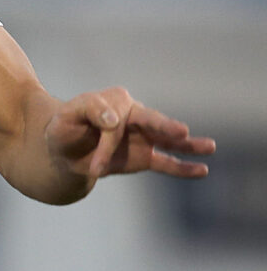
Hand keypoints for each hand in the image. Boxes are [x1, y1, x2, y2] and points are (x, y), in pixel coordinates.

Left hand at [45, 88, 212, 190]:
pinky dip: (183, 168)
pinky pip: (166, 163)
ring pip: (167, 140)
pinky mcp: (144, 157)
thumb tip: (114, 119)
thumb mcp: (65, 118)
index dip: (105, 144)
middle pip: (152, 121)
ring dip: (187, 144)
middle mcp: (134, 116)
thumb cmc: (63, 129)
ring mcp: (143, 137)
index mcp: (115, 100)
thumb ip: (88, 110)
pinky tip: (202, 170)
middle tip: (180, 132)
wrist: (61, 152)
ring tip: (210, 147)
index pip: (117, 120)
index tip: (94, 169)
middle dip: (165, 126)